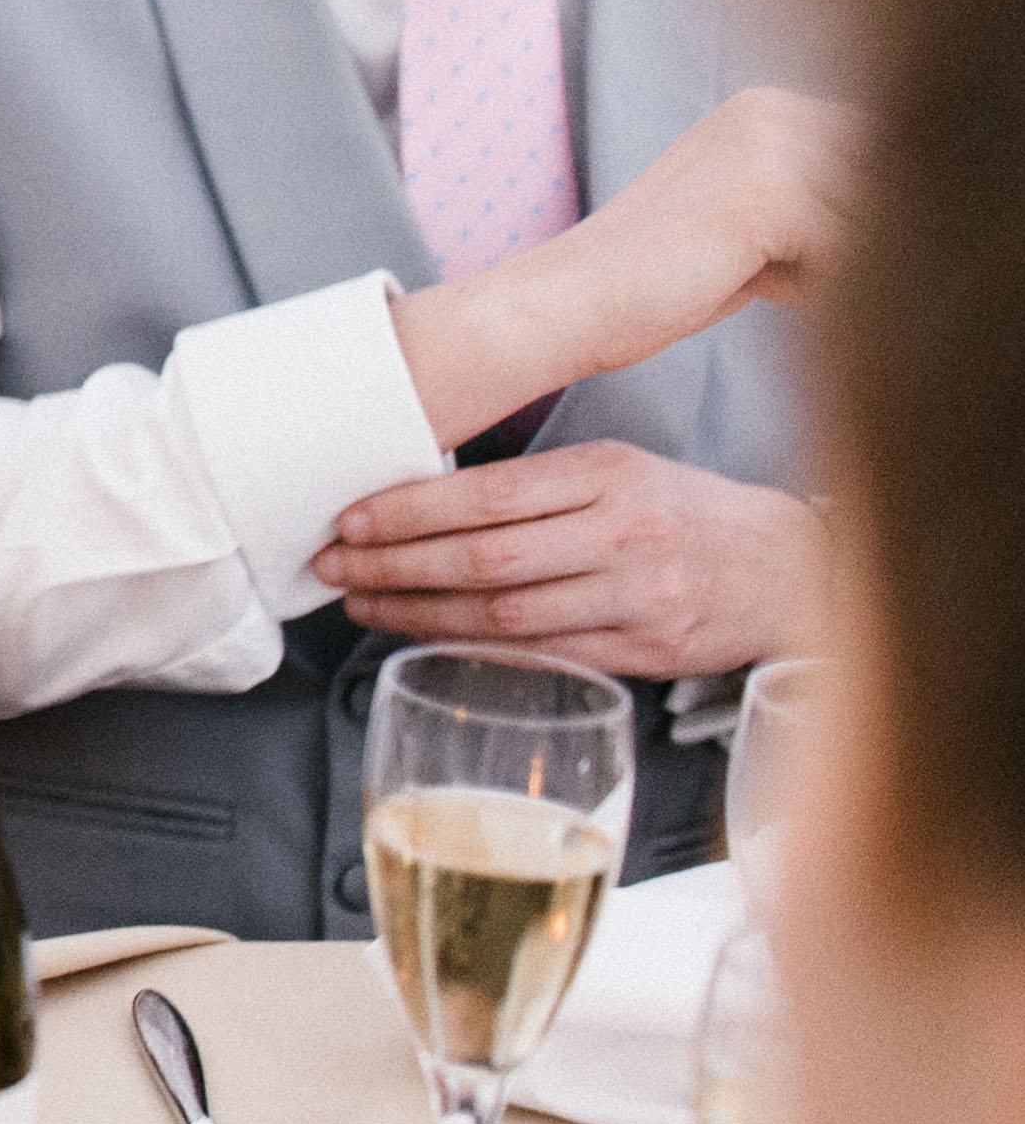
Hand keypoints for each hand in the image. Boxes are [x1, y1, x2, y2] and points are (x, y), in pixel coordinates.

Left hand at [311, 442, 825, 676]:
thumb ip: (534, 488)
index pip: (485, 494)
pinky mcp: (646, 652)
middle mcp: (623, 534)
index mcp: (609, 474)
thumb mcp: (618, 470)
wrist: (792, 568)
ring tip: (362, 605)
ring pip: (505, 613)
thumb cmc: (683, 512)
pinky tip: (428, 637)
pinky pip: (543, 653)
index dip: (406, 511)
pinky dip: (476, 648)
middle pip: (483, 556)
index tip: (348, 520)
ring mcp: (637, 597)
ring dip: (419, 612)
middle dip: (393, 566)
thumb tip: (423, 502)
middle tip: (332, 568)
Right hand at [395, 85, 850, 441]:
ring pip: (871, 227)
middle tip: (760, 267)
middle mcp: (774, 109)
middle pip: (884, 194)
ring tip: (747, 272)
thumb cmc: (661, 275)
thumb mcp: (750, 218)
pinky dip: (813, 287)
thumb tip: (914, 218)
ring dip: (830, 269)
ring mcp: (771, 147)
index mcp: (769, 105)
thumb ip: (819, 200)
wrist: (576, 298)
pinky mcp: (768, 195)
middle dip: (845, 246)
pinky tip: (744, 281)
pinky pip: (848, 255)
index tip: (775, 252)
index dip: (852, 224)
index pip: (881, 165)